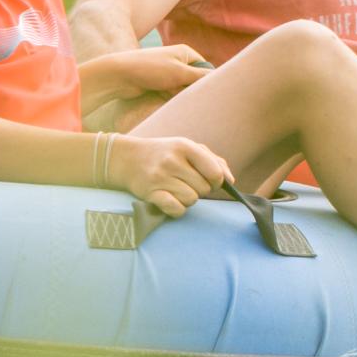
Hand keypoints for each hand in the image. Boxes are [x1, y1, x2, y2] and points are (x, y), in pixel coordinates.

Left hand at [78, 44, 211, 115]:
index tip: (214, 96)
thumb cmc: (150, 69)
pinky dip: (174, 100)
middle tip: (203, 105)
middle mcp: (178, 61)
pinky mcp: (158, 84)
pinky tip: (176, 107)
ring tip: (188, 107)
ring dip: (184, 97)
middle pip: (195, 80)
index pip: (206, 69)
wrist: (119, 75)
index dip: (209, 82)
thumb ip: (200, 77)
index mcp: (185, 53)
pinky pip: (172, 94)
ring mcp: (167, 73)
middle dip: (196, 91)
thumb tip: (220, 79)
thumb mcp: (179, 73)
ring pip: (184, 89)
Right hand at [108, 133, 232, 217]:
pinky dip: (177, 209)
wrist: (126, 158)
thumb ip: (213, 160)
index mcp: (185, 146)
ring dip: (187, 199)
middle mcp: (172, 161)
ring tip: (176, 189)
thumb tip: (230, 181)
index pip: (214, 173)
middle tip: (186, 183)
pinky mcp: (150, 193)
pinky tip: (170, 200)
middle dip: (200, 189)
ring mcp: (160, 177)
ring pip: (191, 200)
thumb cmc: (164, 153)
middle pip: (204, 189)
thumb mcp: (187, 147)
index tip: (209, 181)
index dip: (217, 182)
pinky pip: (176, 209)